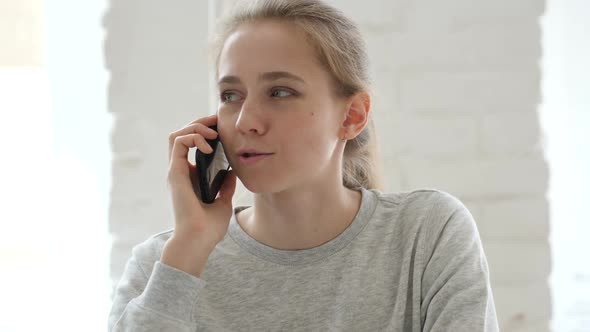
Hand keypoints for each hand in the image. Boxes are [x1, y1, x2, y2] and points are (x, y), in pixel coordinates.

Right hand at [163, 114, 236, 274]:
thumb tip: (234, 170)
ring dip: (195, 127)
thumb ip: (226, 185)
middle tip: (217, 120)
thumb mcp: (223, 201)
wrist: (199, 242)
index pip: (192, 144)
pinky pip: (177, 142)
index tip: (222, 128)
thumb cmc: (209, 228)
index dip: (205, 132)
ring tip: (213, 133)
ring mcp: (175, 171)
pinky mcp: (174, 173)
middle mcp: (180, 171)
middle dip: (200, 123)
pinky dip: (193, 137)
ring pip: (176, 134)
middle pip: (183, 135)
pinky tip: (209, 145)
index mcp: (190, 177)